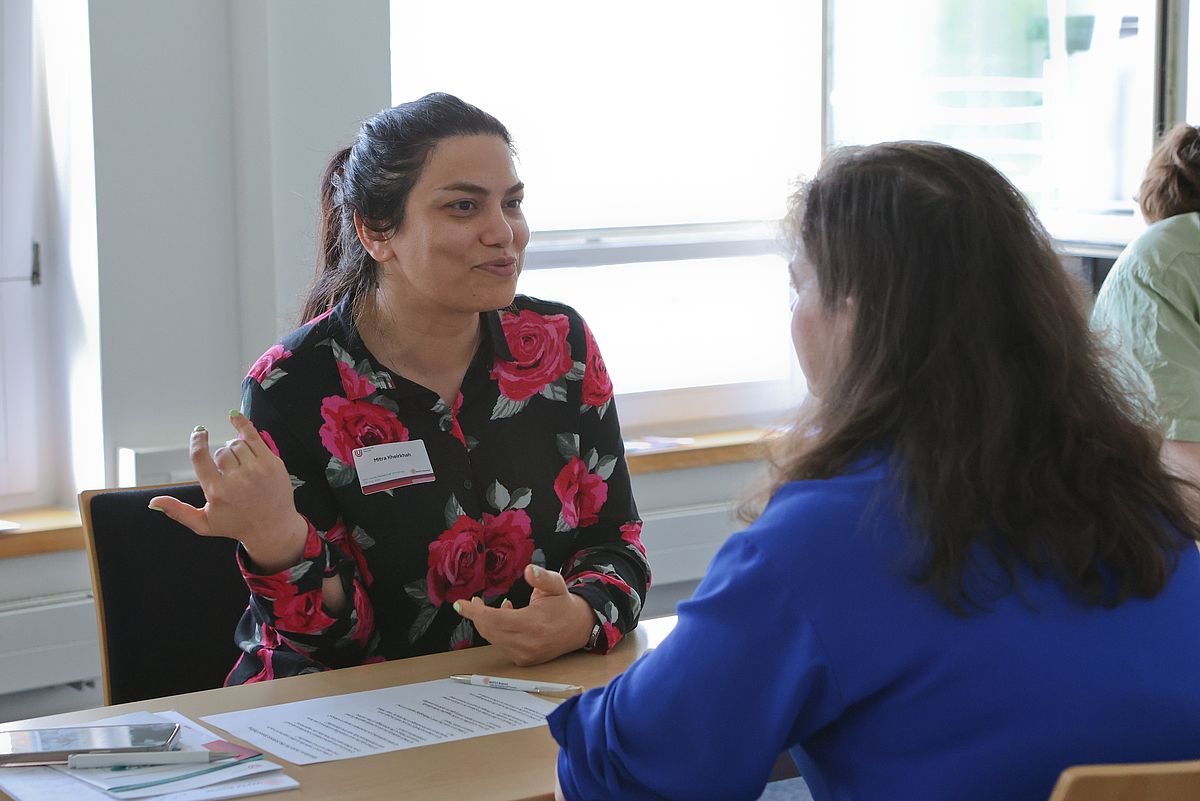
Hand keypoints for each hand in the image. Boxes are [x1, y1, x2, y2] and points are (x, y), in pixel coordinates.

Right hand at [149, 411, 307, 572]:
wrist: (273, 528)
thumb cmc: (238, 525)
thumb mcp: (204, 523)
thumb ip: (178, 511)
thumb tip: (153, 502)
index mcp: (217, 491)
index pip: (200, 457)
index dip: (197, 441)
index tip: (198, 433)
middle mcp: (237, 479)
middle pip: (221, 452)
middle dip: (221, 458)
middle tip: (229, 472)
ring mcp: (256, 469)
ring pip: (237, 443)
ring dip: (235, 449)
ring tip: (240, 465)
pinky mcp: (272, 463)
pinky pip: (254, 436)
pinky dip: (243, 424)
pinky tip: (234, 417)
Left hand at [454, 564, 595, 665]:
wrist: (579, 628)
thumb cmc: (564, 604)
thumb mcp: (556, 584)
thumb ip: (542, 577)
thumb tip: (528, 570)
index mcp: (533, 624)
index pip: (494, 619)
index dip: (474, 612)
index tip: (460, 604)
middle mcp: (527, 643)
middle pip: (489, 630)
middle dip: (478, 615)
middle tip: (475, 601)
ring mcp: (525, 655)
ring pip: (493, 638)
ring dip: (488, 623)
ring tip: (498, 607)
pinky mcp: (524, 660)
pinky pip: (501, 645)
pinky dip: (498, 632)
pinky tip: (507, 619)